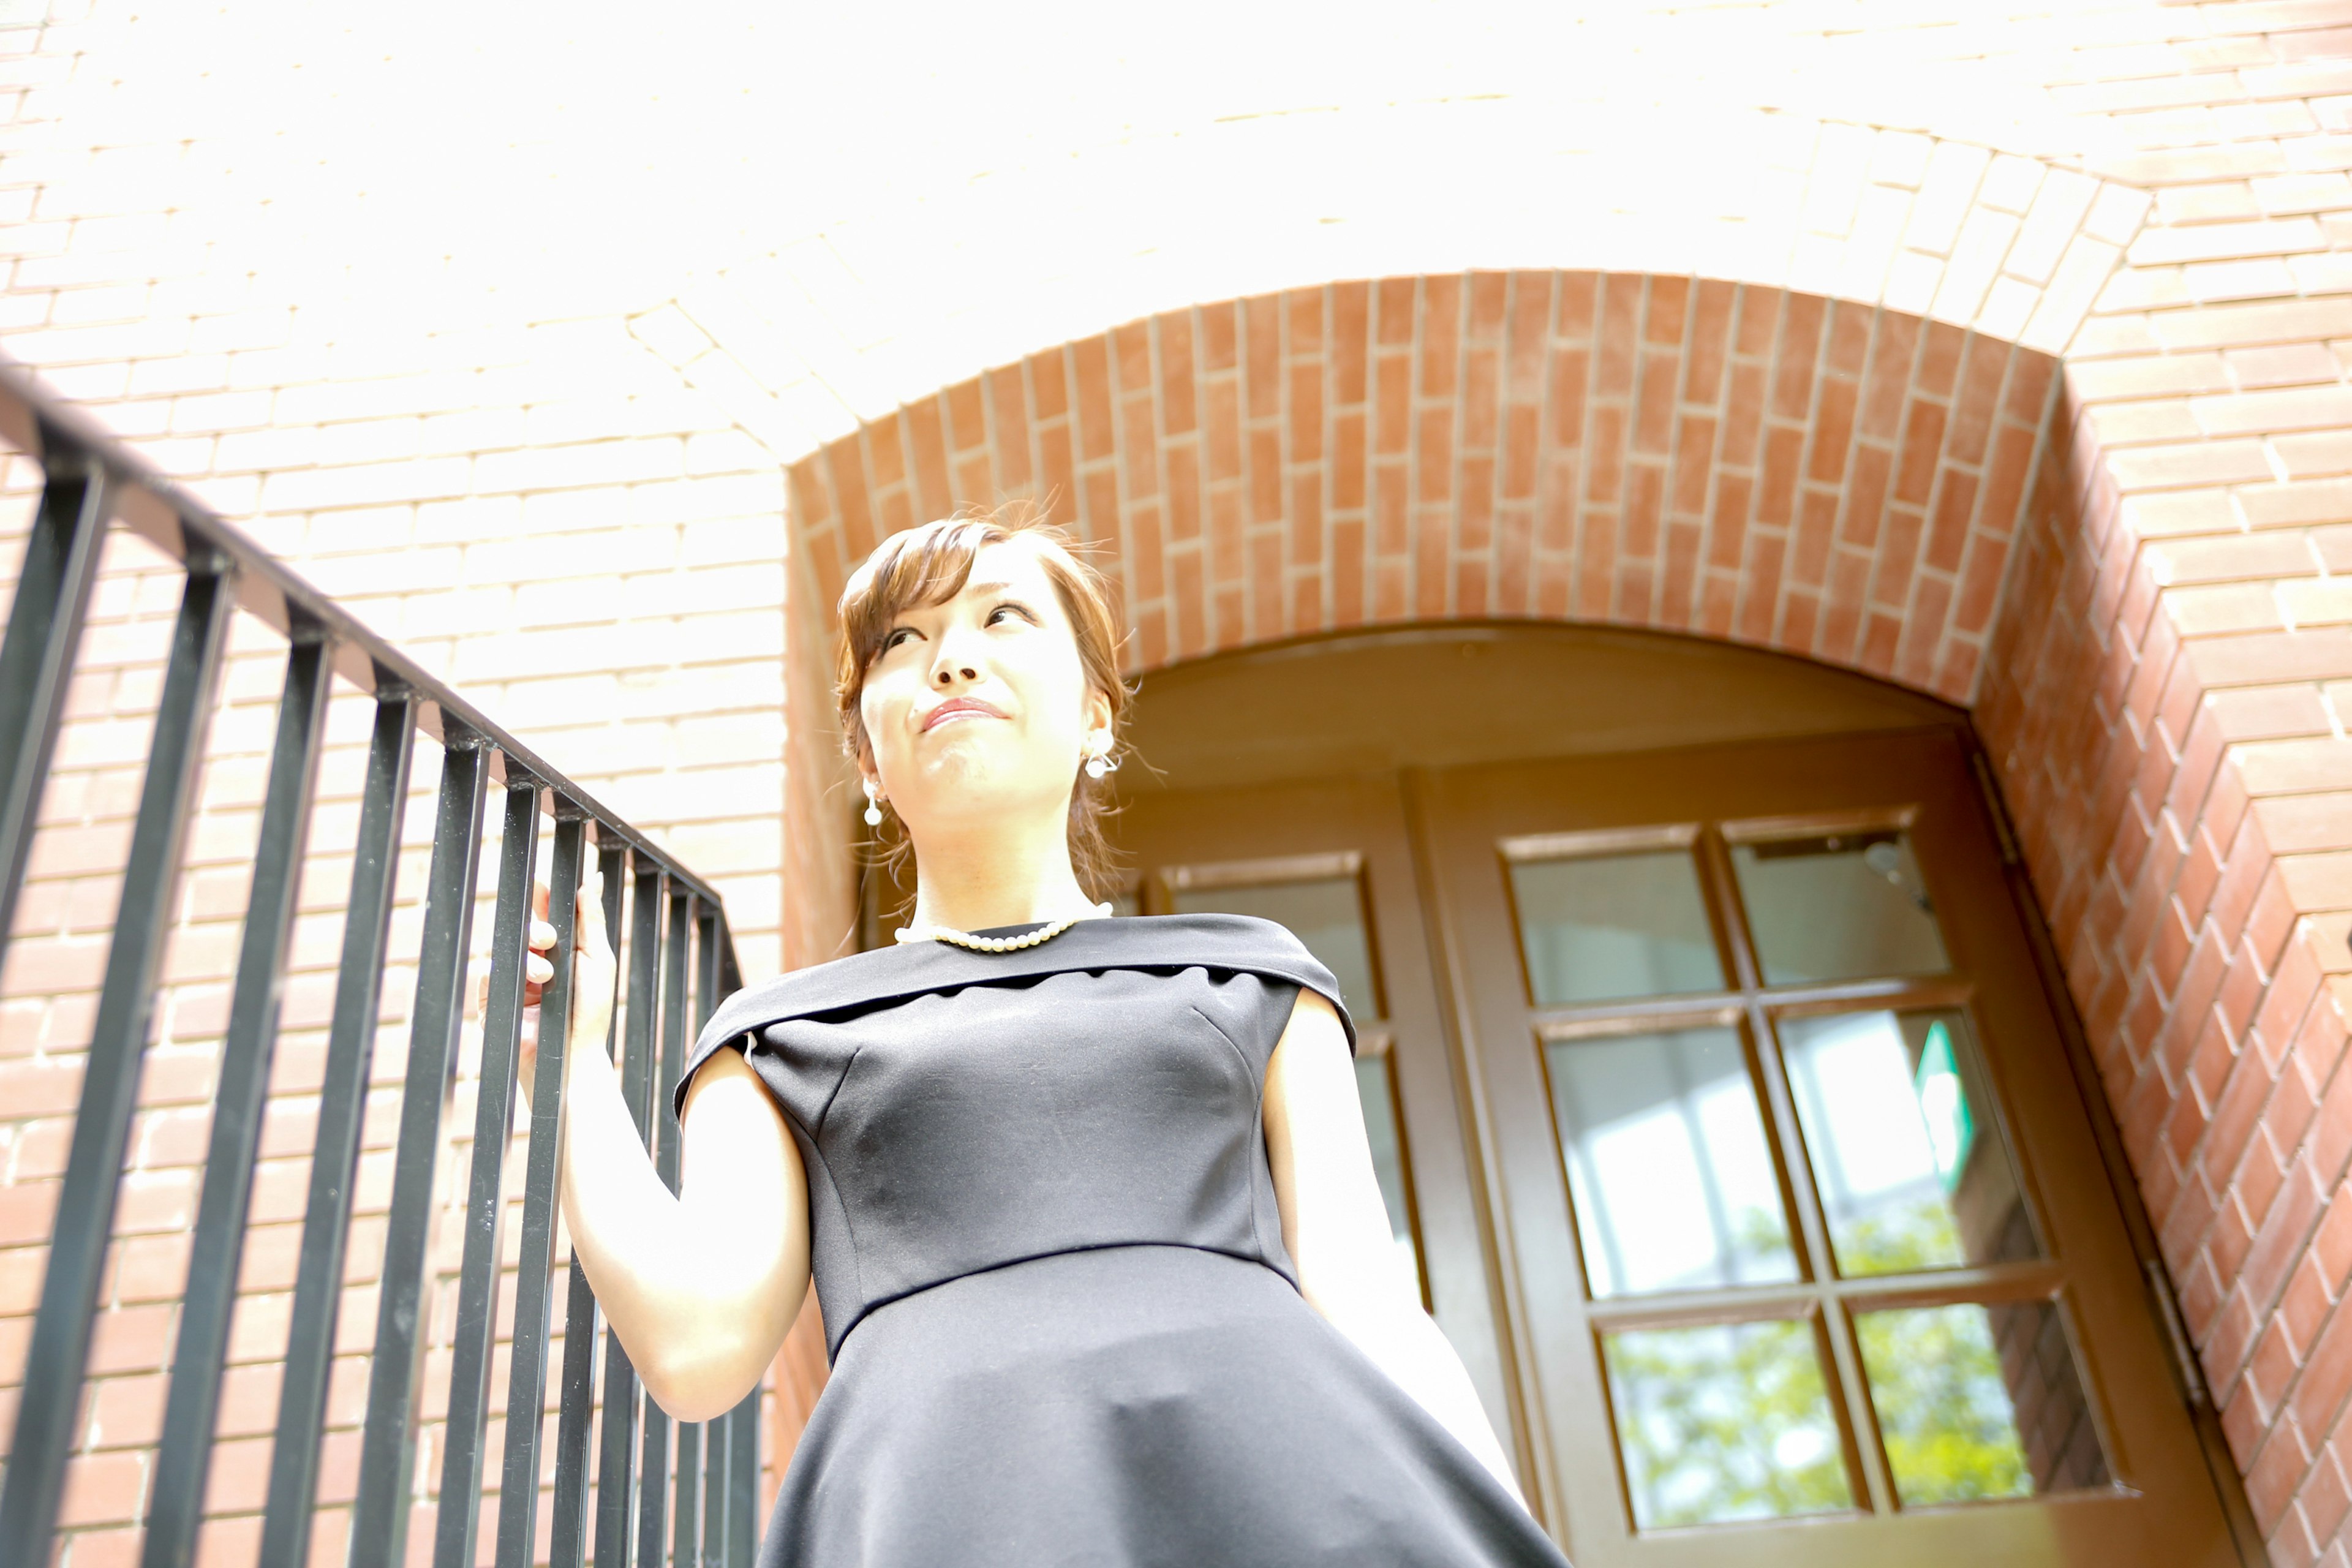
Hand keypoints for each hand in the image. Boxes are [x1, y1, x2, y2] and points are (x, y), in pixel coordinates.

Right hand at [487, 877, 616, 1107]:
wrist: (573, 1054)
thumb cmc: (590, 1010)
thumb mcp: (597, 959)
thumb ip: (591, 919)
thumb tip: (595, 879)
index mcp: (559, 948)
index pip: (544, 913)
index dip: (540, 898)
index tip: (540, 885)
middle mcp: (534, 959)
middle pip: (521, 927)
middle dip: (535, 927)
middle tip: (549, 938)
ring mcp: (513, 978)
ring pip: (505, 948)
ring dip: (528, 958)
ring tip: (546, 976)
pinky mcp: (494, 998)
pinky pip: (488, 973)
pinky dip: (505, 973)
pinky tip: (528, 985)